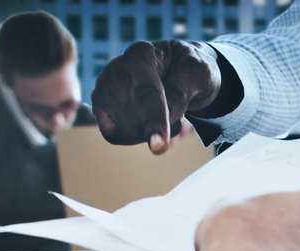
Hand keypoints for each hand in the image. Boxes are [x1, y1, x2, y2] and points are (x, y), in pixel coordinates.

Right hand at [93, 40, 221, 152]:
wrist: (178, 68)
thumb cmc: (189, 70)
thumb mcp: (199, 74)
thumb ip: (181, 92)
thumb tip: (164, 116)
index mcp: (143, 55)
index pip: (146, 94)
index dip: (154, 120)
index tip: (159, 147)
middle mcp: (117, 69)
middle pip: (135, 117)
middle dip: (161, 125)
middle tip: (179, 115)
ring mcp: (104, 88)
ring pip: (125, 129)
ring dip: (152, 130)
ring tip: (166, 111)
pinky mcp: (101, 107)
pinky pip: (113, 135)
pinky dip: (136, 136)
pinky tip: (149, 122)